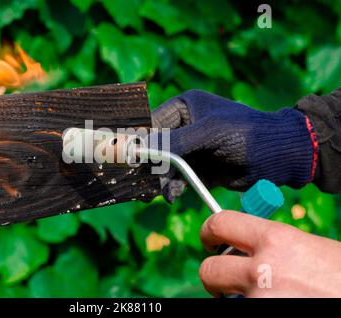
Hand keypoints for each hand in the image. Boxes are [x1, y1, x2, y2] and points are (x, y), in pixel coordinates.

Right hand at [152, 90, 315, 201]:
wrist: (277, 156)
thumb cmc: (244, 133)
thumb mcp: (208, 133)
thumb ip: (174, 142)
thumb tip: (138, 149)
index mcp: (185, 107)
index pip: (152, 123)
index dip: (139, 140)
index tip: (128, 158)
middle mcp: (185, 127)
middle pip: (155, 147)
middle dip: (149, 164)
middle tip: (139, 180)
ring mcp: (191, 150)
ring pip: (165, 166)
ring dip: (159, 179)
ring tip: (155, 192)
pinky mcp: (199, 169)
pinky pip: (177, 179)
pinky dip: (172, 187)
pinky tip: (171, 195)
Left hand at [199, 210, 340, 296]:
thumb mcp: (313, 250)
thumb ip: (273, 245)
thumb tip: (242, 246)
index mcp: (277, 240)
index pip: (221, 223)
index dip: (209, 231)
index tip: (209, 241)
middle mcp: (262, 270)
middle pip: (209, 270)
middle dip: (214, 276)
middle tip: (225, 282)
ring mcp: (259, 301)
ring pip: (227, 301)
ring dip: (239, 300)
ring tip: (271, 297)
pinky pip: (240, 312)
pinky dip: (252, 310)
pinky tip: (280, 306)